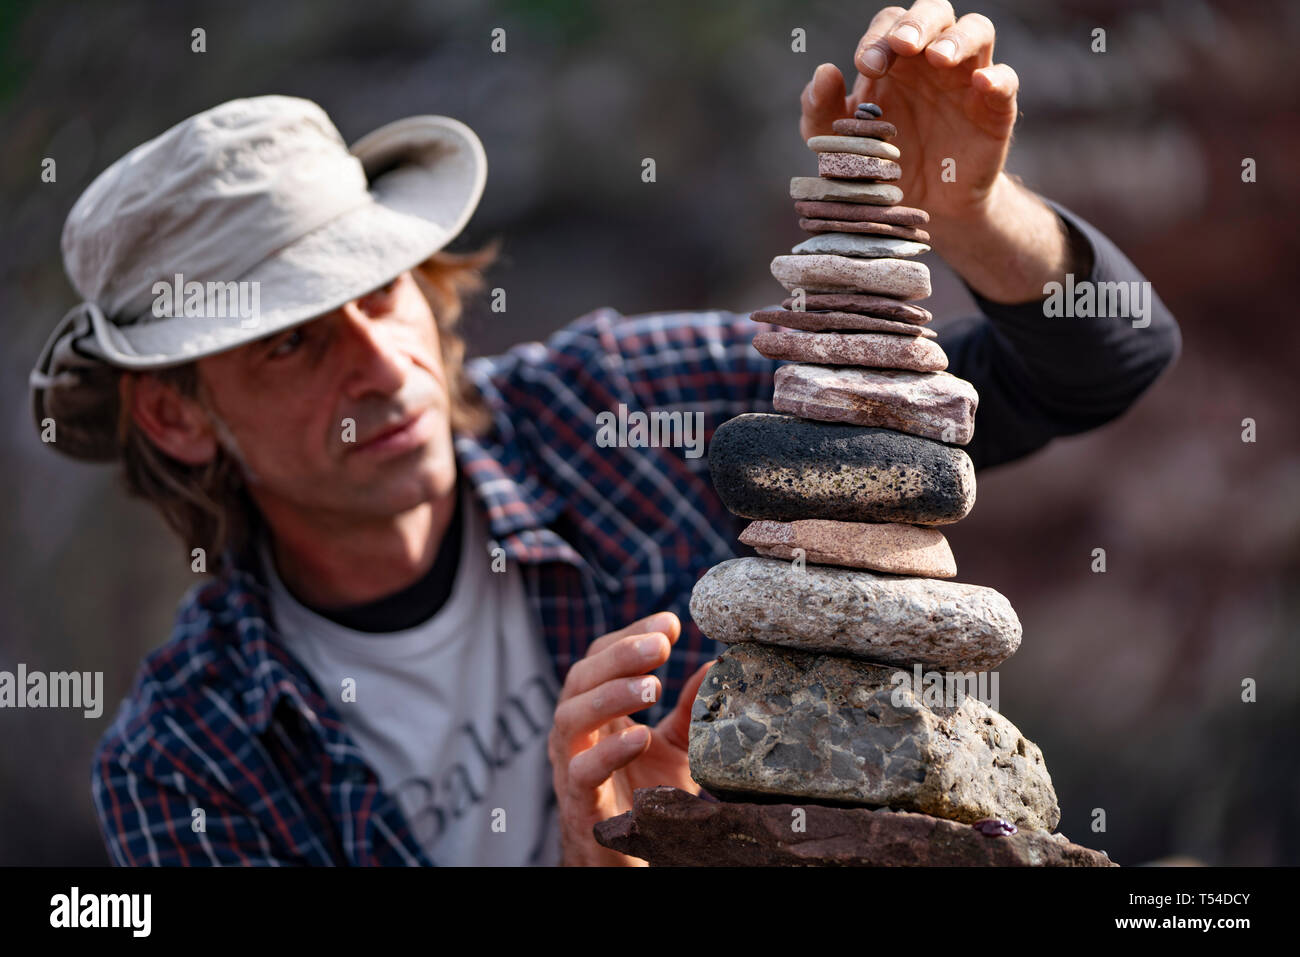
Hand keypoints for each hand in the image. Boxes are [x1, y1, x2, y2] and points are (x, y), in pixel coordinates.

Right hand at [547, 611, 714, 865]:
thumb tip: (719, 665)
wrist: (624, 856)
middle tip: (660, 644)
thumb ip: (691, 709)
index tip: (670, 622)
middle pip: (581, 678)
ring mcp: (569, 764)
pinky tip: (639, 737)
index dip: (631, 635)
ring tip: (652, 686)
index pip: (601, 657)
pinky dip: (609, 751)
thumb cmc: (646, 794)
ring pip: (571, 718)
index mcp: (594, 708)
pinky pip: (582, 771)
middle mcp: (575, 730)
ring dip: (610, 695)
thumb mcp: (676, 745)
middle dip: (620, 655)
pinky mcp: (578, 801)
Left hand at [799, 1, 1074, 302]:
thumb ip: (820, 111)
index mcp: (894, 63)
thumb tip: (824, 71)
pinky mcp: (995, 109)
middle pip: (934, 13)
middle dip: (917, 23)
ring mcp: (967, 81)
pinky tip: (980, 83)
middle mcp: (932, 62)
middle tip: (902, 45)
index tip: (867, 65)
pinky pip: (1006, 80)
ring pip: (976, 30)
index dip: (879, 36)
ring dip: (957, 38)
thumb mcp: (839, 144)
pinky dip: (997, 76)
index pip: (890, 26)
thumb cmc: (879, 168)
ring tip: (938, 58)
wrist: (921, 210)